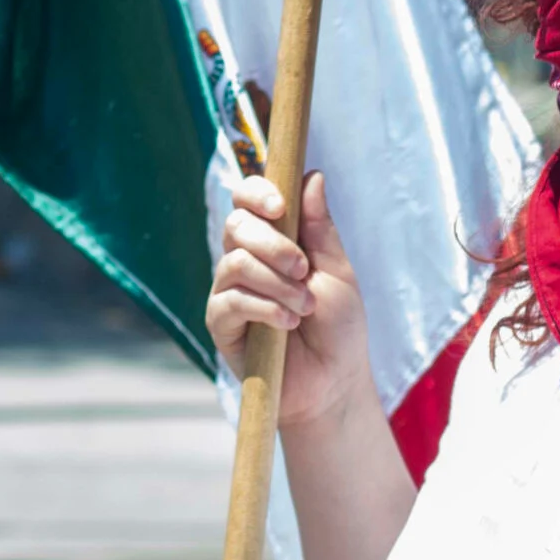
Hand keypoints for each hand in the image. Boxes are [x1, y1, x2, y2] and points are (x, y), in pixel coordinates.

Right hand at [206, 172, 373, 430]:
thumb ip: (319, 228)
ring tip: (303, 306)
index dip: (257, 193)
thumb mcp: (337, 271)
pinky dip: (264, 306)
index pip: (247, 199)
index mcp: (273, 240)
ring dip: (276, 282)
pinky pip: (229, 300)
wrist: (334, 383)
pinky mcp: (221, 323)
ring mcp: (230, 291)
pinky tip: (287, 322)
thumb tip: (312, 175)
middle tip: (303, 269)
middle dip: (273, 243)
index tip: (280, 207)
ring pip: (234, 261)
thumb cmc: (339, 327)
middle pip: (236, 224)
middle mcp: (245, 259)